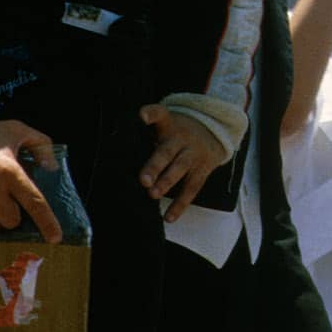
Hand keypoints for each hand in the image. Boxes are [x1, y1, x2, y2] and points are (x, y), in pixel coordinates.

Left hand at [137, 105, 228, 222]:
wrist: (215, 131)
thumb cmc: (178, 133)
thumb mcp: (166, 125)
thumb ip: (146, 136)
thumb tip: (117, 161)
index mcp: (169, 125)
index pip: (160, 114)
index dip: (151, 114)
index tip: (142, 116)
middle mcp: (182, 138)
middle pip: (168, 151)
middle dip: (155, 165)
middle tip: (143, 180)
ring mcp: (194, 153)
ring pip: (181, 168)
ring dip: (167, 182)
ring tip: (153, 194)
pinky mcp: (204, 168)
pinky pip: (192, 187)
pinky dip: (181, 203)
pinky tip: (169, 217)